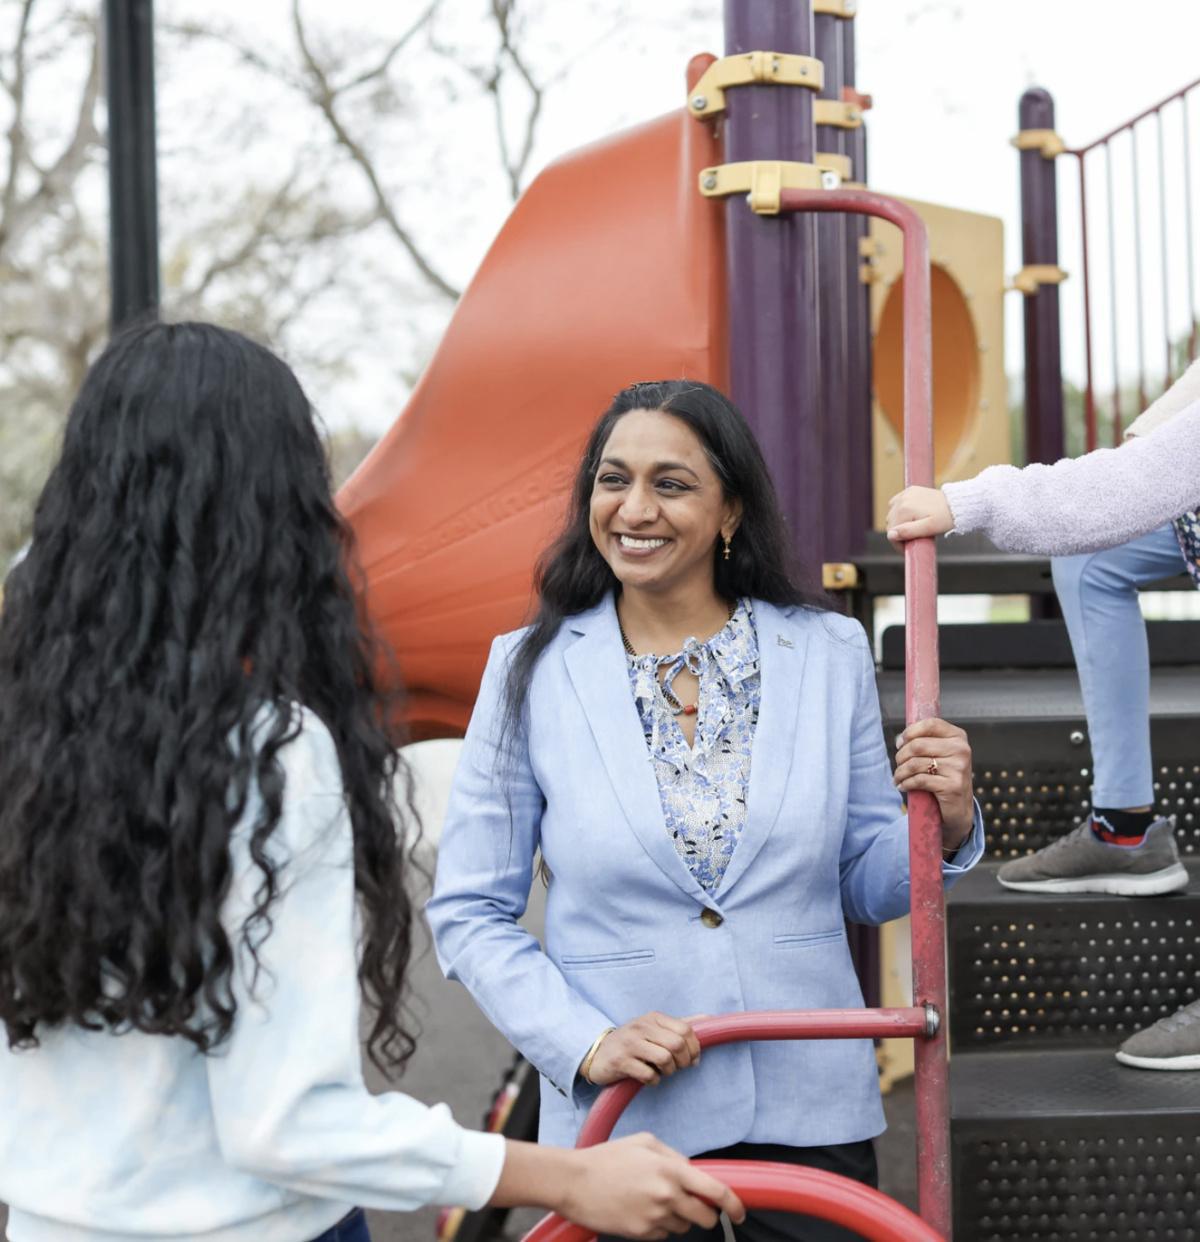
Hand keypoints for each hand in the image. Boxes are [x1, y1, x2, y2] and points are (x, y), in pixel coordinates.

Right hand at [561, 1134, 745, 1238]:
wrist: (574, 1182)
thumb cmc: (608, 1158)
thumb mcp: (645, 1142)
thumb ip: (674, 1156)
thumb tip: (693, 1172)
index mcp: (671, 1170)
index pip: (716, 1192)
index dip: (734, 1204)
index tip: (740, 1212)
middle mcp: (667, 1196)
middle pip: (705, 1217)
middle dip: (704, 1213)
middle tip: (690, 1202)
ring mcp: (654, 1218)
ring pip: (683, 1226)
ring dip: (677, 1216)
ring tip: (652, 1200)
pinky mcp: (641, 1234)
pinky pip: (663, 1234)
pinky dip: (658, 1225)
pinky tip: (639, 1210)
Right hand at [586, 1012, 701, 1086]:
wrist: (598, 1053)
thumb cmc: (633, 1042)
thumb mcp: (654, 1028)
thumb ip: (679, 1024)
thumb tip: (708, 1018)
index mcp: (653, 1018)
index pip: (685, 1030)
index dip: (694, 1048)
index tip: (692, 1059)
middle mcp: (642, 1027)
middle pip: (677, 1044)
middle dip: (684, 1061)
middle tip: (678, 1068)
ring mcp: (630, 1044)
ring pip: (665, 1059)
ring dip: (669, 1071)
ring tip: (663, 1072)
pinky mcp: (621, 1062)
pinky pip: (648, 1075)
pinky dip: (654, 1081)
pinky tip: (649, 1078)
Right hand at [885, 486, 953, 550]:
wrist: (958, 504)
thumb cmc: (946, 518)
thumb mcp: (929, 529)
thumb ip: (909, 531)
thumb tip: (891, 534)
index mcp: (905, 509)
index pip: (892, 531)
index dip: (898, 544)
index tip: (908, 549)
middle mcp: (902, 500)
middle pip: (890, 523)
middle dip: (899, 534)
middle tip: (913, 540)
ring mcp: (906, 494)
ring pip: (892, 514)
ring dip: (899, 523)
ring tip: (913, 528)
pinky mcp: (910, 491)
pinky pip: (896, 503)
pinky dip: (899, 511)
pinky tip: (910, 517)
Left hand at [893, 717, 973, 850]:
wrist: (960, 807)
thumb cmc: (945, 777)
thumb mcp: (940, 754)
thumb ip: (925, 741)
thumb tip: (900, 739)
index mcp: (958, 737)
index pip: (931, 723)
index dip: (910, 731)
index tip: (900, 743)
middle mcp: (961, 750)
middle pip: (918, 745)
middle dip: (901, 756)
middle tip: (898, 765)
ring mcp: (959, 768)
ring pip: (915, 764)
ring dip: (900, 772)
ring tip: (898, 777)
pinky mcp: (952, 786)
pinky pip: (919, 780)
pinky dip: (906, 783)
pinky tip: (902, 786)